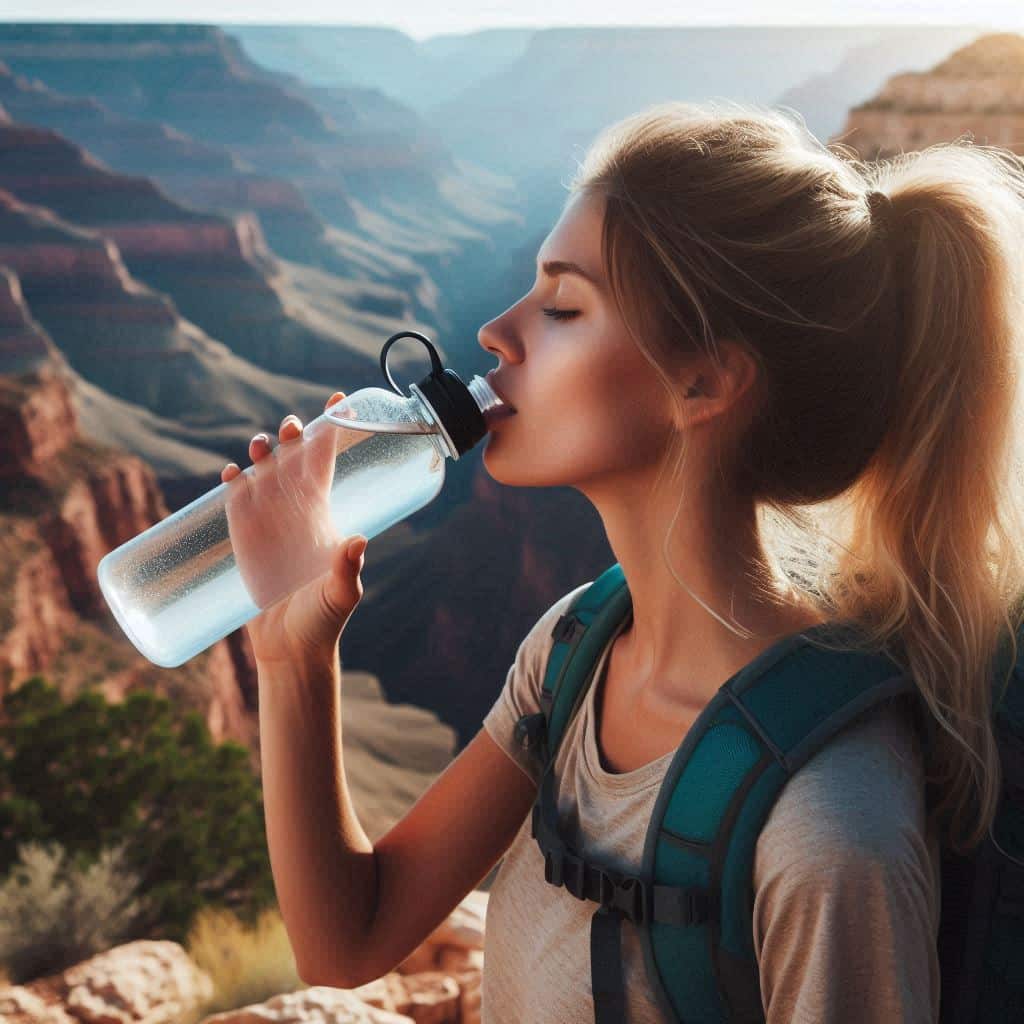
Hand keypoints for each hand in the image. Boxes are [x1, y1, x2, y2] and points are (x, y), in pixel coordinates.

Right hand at [221, 391, 367, 666]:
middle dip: (292, 432)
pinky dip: (233, 480)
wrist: (290, 646)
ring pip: (264, 469)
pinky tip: (232, 474)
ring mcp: (268, 519)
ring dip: (262, 450)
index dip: (335, 429)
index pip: (329, 460)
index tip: (342, 400)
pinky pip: (236, 497)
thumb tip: (357, 542)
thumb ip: (347, 570)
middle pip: (293, 455)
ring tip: (261, 448)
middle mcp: (296, 508)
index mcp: (323, 512)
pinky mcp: (243, 536)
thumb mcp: (341, 595)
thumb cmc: (322, 620)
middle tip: (289, 430)